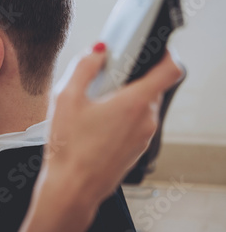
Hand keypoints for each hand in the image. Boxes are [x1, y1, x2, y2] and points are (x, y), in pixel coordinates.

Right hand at [20, 44, 182, 231]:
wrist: (72, 187)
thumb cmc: (69, 147)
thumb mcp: (66, 98)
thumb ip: (84, 67)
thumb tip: (97, 51)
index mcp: (134, 102)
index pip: (170, 70)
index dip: (164, 54)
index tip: (150, 49)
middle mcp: (146, 119)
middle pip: (152, 86)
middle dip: (131, 77)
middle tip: (104, 80)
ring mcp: (143, 136)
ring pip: (143, 106)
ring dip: (126, 98)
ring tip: (96, 105)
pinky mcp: (136, 149)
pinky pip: (137, 123)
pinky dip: (124, 116)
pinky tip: (97, 124)